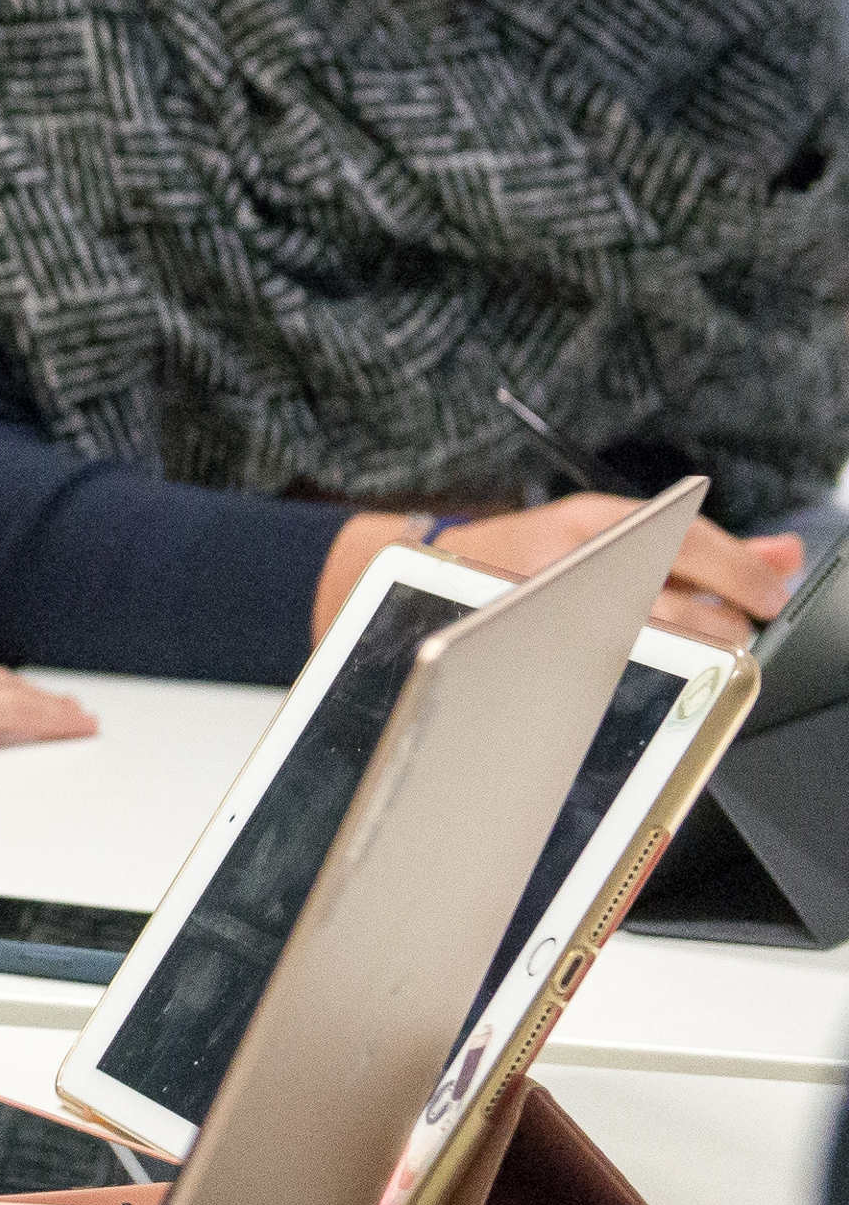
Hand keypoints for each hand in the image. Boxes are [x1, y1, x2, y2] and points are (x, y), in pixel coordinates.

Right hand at [411, 496, 797, 648]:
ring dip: (689, 658)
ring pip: (651, 649)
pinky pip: (604, 680)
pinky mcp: (520, 654)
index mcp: (592, 523)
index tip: (772, 599)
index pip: (687, 539)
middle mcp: (567, 563)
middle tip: (727, 635)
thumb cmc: (532, 557)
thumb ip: (705, 550)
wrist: (418, 574)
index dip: (742, 574)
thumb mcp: (612, 533)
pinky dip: (643, 681)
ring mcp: (543, 612)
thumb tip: (786, 555)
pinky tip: (646, 678)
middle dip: (720, 628)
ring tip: (690, 657)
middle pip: (679, 608)